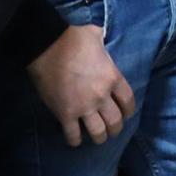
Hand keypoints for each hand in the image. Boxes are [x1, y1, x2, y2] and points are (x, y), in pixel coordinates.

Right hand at [28, 23, 135, 146]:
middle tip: (112, 129)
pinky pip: (73, 134)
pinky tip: (75, 140)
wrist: (48, 46)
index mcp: (113, 78)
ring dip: (99, 137)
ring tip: (97, 137)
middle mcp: (102, 96)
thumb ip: (103, 41)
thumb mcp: (97, 36)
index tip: (126, 113)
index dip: (128, 111)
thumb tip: (101, 35)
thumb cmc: (73, 37)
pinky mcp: (65, 114)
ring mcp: (84, 107)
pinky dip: (75, 140)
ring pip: (98, 132)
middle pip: (115, 121)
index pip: (128, 102)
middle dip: (115, 128)